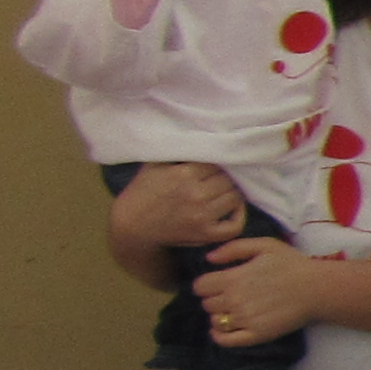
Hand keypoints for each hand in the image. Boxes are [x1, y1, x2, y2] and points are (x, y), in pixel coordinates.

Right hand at [107, 160, 244, 257]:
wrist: (132, 225)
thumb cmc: (143, 191)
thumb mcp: (154, 164)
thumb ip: (177, 149)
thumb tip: (199, 134)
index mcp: (183, 174)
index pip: (217, 163)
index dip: (217, 163)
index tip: (214, 165)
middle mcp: (195, 195)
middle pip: (228, 180)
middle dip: (225, 178)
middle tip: (219, 179)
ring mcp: (201, 216)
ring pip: (235, 198)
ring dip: (232, 193)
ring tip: (223, 190)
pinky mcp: (204, 234)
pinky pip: (235, 225)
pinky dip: (239, 216)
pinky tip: (232, 208)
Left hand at [193, 233, 323, 348]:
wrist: (317, 289)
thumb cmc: (291, 264)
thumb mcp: (264, 246)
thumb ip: (234, 248)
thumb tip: (208, 259)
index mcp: (233, 278)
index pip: (200, 287)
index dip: (206, 284)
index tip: (218, 283)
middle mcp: (235, 301)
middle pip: (207, 304)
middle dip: (215, 299)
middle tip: (230, 295)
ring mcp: (245, 320)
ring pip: (215, 321)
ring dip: (220, 315)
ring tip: (234, 310)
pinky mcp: (256, 335)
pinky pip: (226, 340)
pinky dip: (219, 336)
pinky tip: (223, 330)